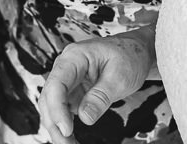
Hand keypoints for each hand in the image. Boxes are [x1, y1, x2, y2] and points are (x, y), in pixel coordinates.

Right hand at [38, 32, 152, 143]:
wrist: (138, 51)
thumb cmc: (130, 55)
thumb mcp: (120, 76)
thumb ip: (101, 96)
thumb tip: (85, 117)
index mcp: (75, 57)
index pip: (56, 83)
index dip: (57, 108)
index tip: (67, 129)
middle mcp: (66, 67)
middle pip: (49, 97)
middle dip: (54, 123)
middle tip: (66, 143)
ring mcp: (69, 80)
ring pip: (52, 106)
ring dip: (57, 127)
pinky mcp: (74, 91)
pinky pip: (63, 110)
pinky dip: (65, 125)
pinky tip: (71, 138)